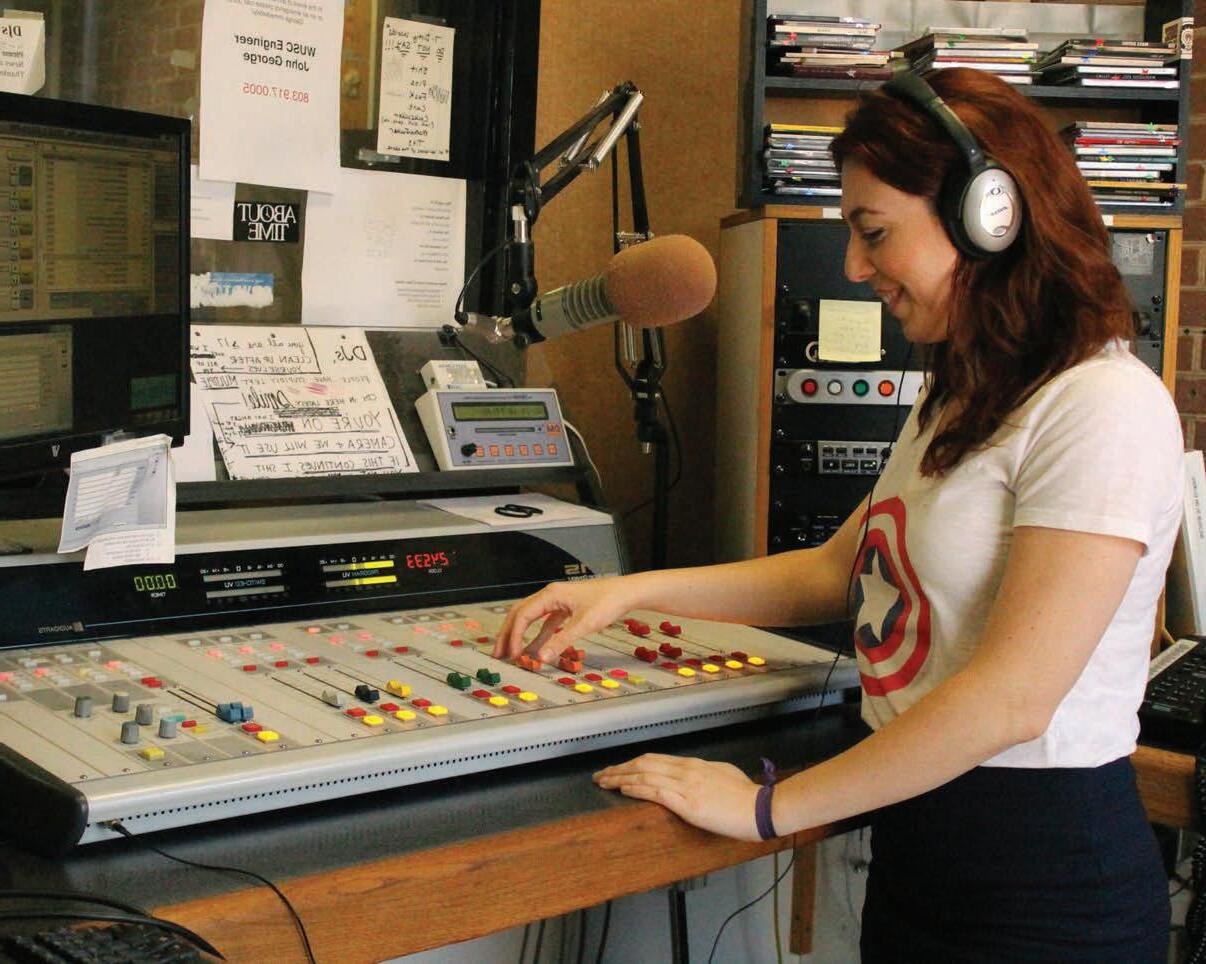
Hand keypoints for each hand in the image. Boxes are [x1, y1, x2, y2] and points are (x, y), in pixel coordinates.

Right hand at [492, 576, 641, 661]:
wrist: (627, 593)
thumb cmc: (608, 600)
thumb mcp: (584, 624)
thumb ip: (561, 642)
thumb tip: (542, 657)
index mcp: (551, 594)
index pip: (523, 615)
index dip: (515, 636)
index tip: (513, 654)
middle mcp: (551, 596)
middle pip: (520, 614)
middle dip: (508, 634)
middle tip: (499, 653)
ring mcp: (558, 602)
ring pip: (531, 619)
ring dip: (521, 636)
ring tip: (512, 654)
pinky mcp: (566, 609)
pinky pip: (546, 623)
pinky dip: (538, 636)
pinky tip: (535, 649)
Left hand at [593, 754, 762, 840]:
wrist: (760, 808)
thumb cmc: (745, 795)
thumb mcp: (721, 775)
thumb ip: (701, 774)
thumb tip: (689, 775)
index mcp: (692, 765)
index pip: (654, 759)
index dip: (631, 763)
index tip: (617, 768)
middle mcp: (686, 771)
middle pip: (643, 764)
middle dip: (618, 769)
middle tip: (600, 775)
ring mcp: (686, 786)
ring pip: (645, 775)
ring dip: (620, 778)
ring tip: (604, 782)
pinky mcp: (689, 804)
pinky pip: (656, 792)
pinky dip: (637, 788)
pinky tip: (624, 789)